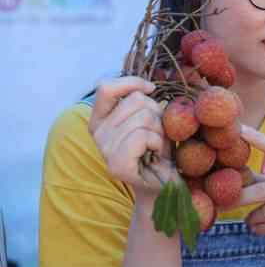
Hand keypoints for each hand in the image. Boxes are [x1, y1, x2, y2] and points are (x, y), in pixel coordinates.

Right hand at [88, 76, 170, 203]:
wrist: (164, 183)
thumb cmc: (157, 148)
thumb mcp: (149, 118)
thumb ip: (141, 102)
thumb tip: (147, 87)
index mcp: (100, 119)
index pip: (105, 87)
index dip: (131, 82)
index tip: (151, 89)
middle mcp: (97, 133)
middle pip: (136, 100)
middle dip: (156, 113)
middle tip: (156, 134)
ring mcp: (104, 150)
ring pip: (144, 118)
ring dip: (159, 130)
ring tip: (155, 146)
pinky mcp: (116, 165)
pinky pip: (143, 136)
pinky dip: (157, 142)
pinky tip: (154, 155)